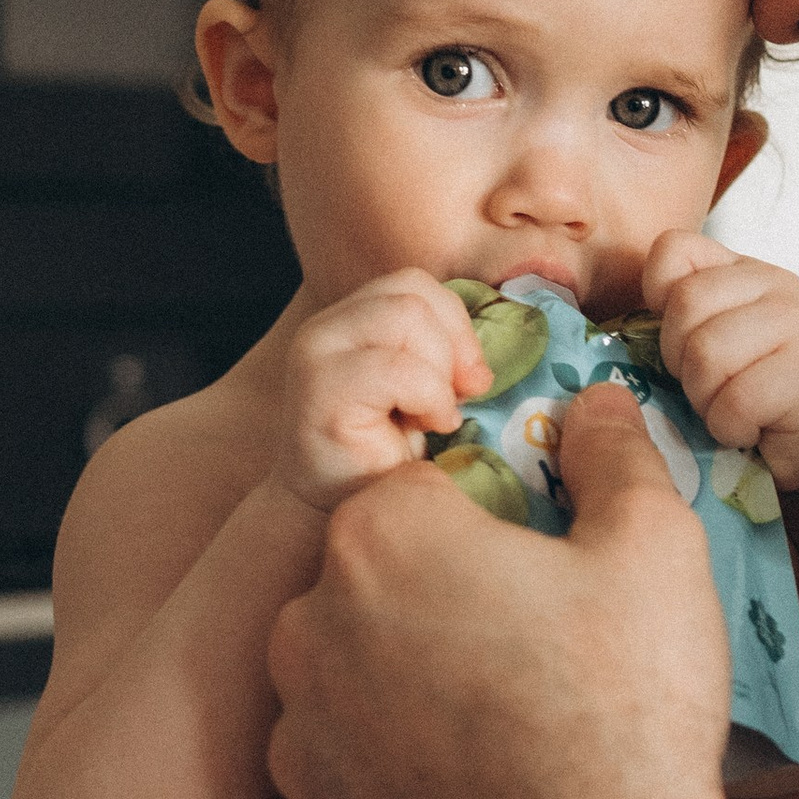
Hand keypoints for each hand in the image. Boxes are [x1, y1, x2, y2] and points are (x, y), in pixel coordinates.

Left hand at [270, 392, 727, 798]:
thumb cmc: (633, 713)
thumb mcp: (657, 550)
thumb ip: (615, 455)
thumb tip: (594, 406)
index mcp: (379, 538)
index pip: (413, 486)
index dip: (483, 513)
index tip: (537, 554)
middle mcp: (308, 631)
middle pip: (372, 582)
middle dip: (441, 601)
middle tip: (535, 646)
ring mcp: (302, 745)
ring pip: (354, 686)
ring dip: (413, 694)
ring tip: (514, 734)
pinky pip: (357, 788)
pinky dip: (406, 790)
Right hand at [275, 269, 486, 512]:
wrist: (339, 514)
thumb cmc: (387, 456)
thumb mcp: (424, 390)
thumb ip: (446, 356)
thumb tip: (482, 366)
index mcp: (352, 321)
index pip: (415, 284)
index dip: (455, 323)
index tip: (468, 379)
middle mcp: (326, 329)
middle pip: (413, 293)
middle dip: (452, 346)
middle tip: (456, 398)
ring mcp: (317, 355)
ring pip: (406, 317)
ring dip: (439, 371)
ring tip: (434, 415)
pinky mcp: (321, 392)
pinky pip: (399, 369)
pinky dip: (430, 397)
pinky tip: (426, 428)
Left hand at [642, 230, 798, 495]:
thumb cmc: (743, 395)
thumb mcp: (702, 343)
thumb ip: (668, 321)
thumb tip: (602, 330)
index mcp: (741, 269)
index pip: (672, 250)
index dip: (659, 300)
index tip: (680, 341)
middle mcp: (774, 283)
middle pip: (685, 304)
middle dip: (681, 360)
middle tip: (708, 386)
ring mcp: (797, 324)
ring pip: (706, 353)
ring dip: (705, 399)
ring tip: (729, 409)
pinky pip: (735, 401)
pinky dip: (730, 427)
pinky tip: (749, 429)